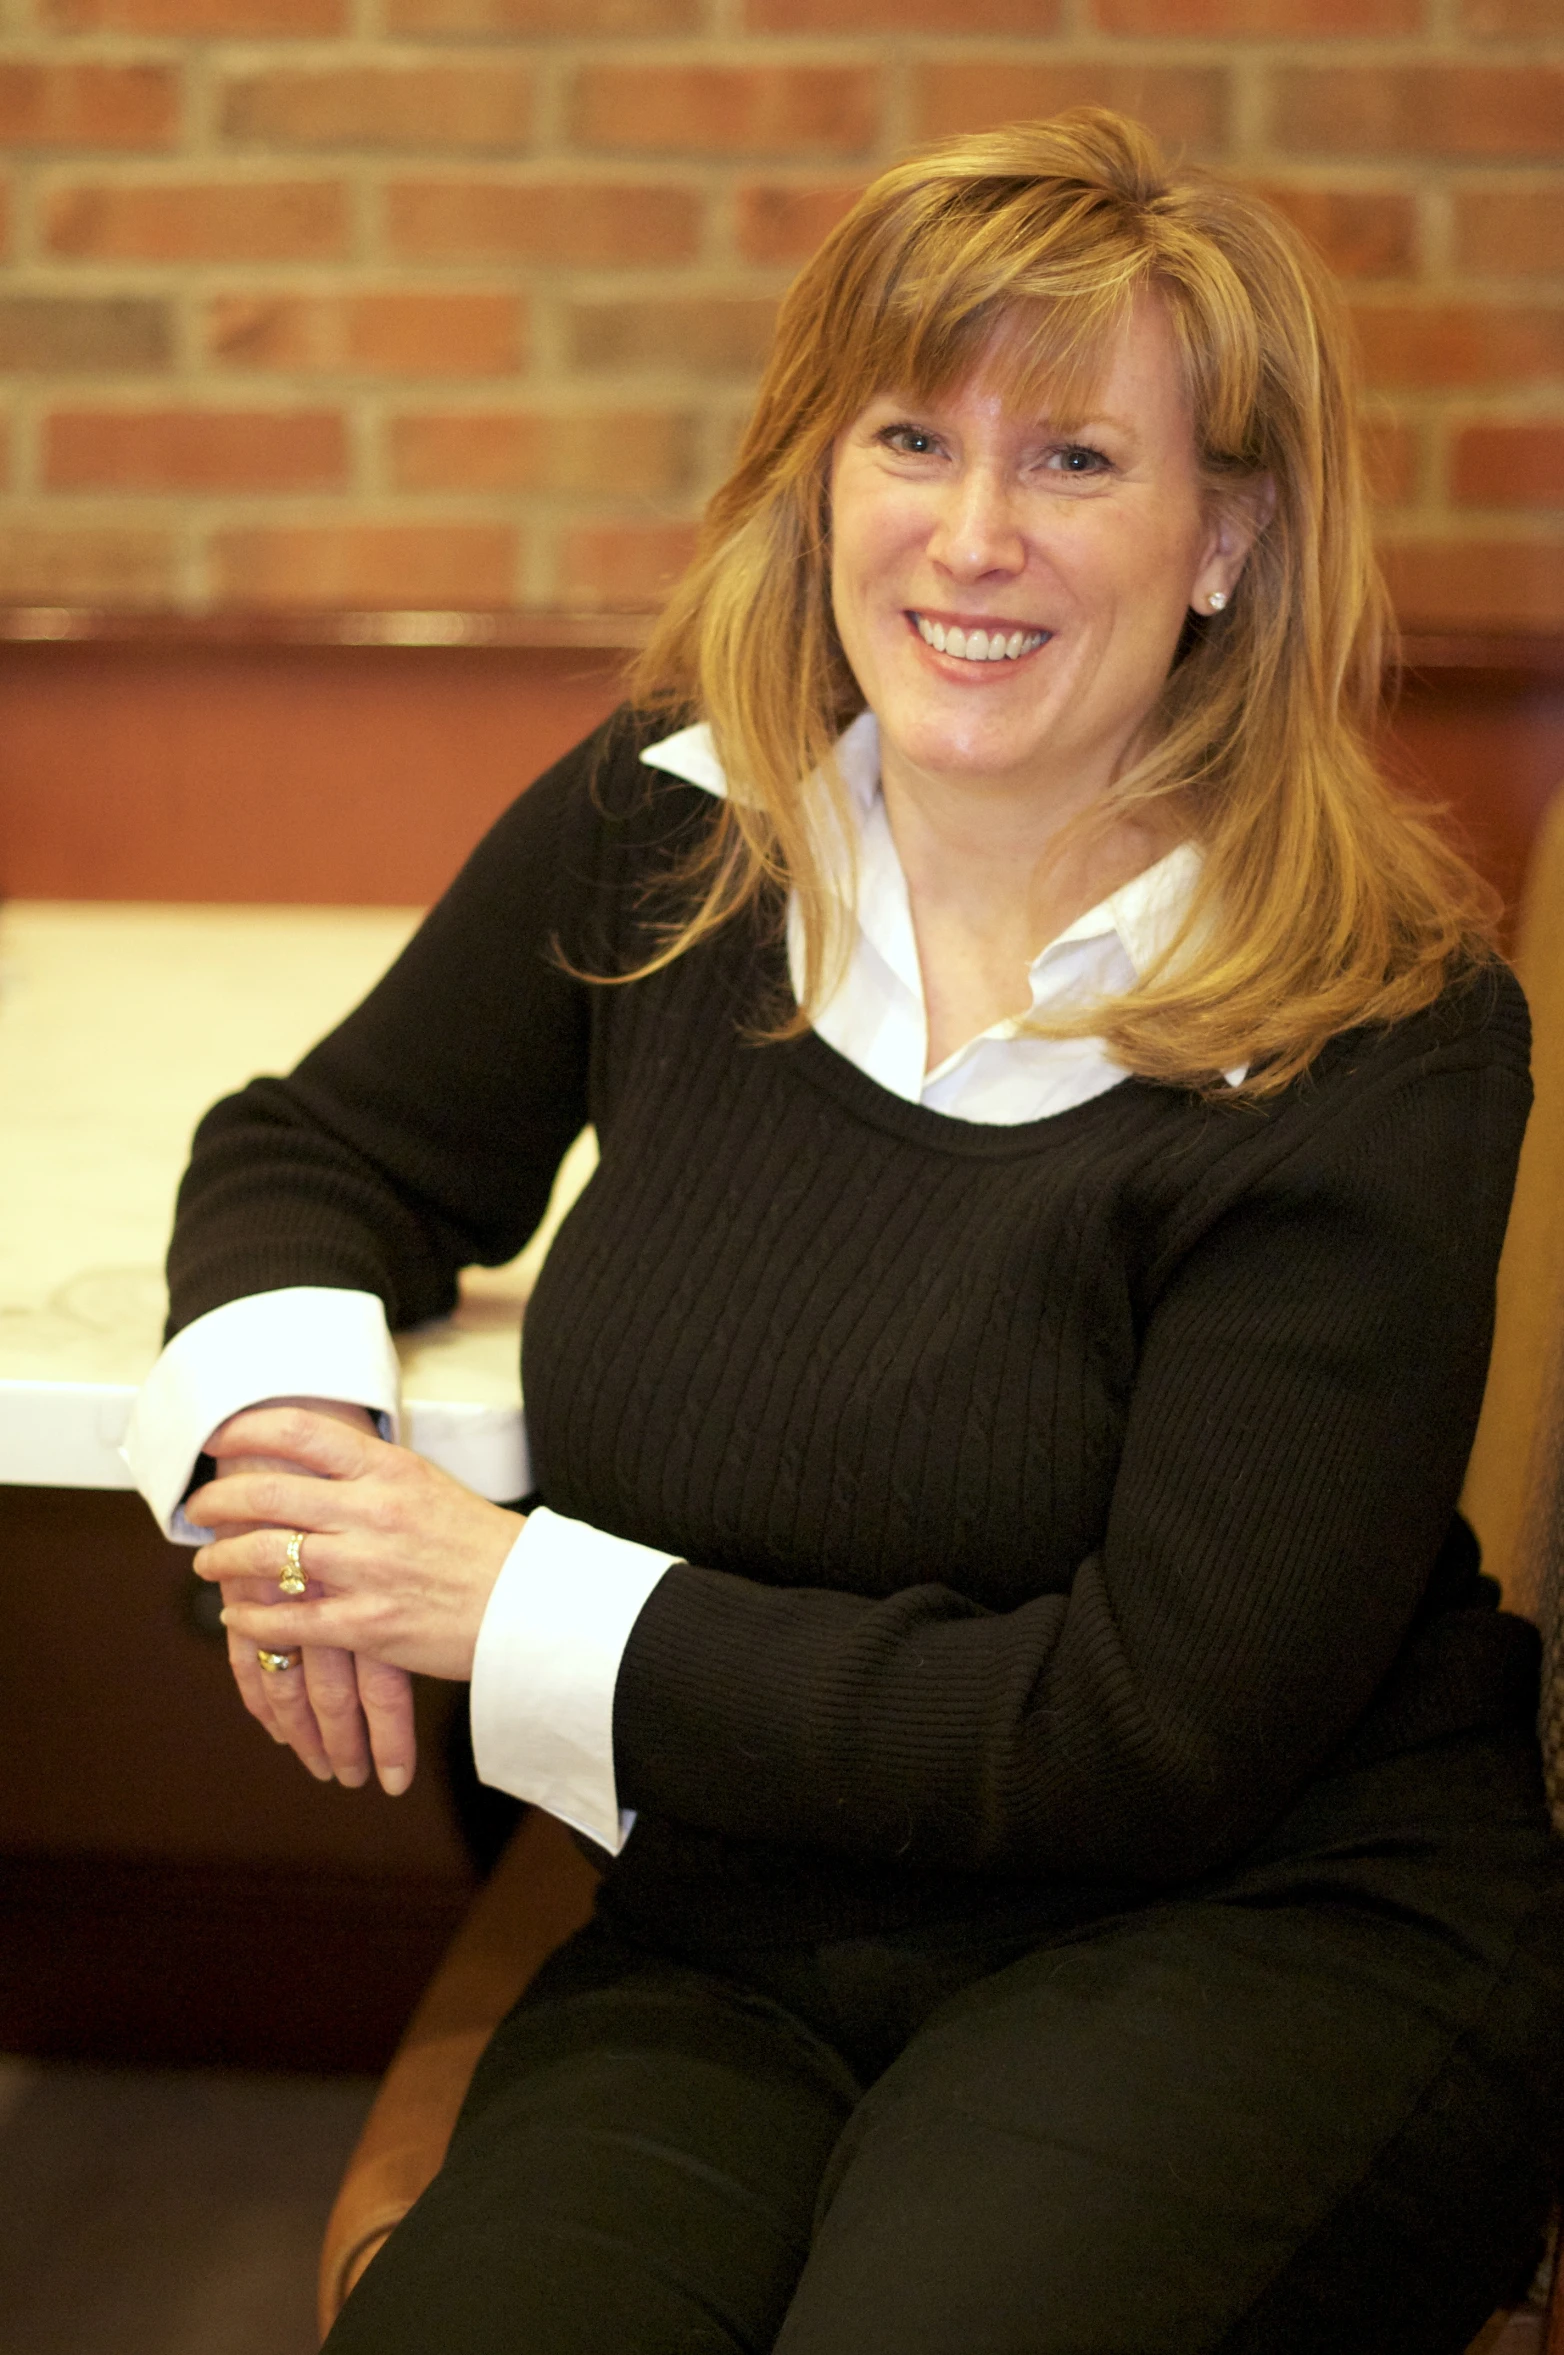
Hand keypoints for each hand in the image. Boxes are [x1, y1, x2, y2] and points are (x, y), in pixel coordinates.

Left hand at [190, 1404, 520, 1793]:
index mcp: (391, 1470)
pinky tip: (238, 1616)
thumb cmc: (480, 1546)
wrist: (529, 1606)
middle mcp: (374, 1512)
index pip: (302, 1433)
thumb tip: (311, 1465)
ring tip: (207, 1565)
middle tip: (197, 1508)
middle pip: (268, 1493)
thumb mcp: (428, 1488)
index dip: (248, 1431)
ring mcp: (369, 1569)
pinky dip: (252, 1619)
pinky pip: (289, 1620)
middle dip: (218, 1501)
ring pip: (267, 1556)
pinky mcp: (369, 1624)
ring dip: (223, 1560)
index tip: (219, 1440)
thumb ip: (371, 1477)